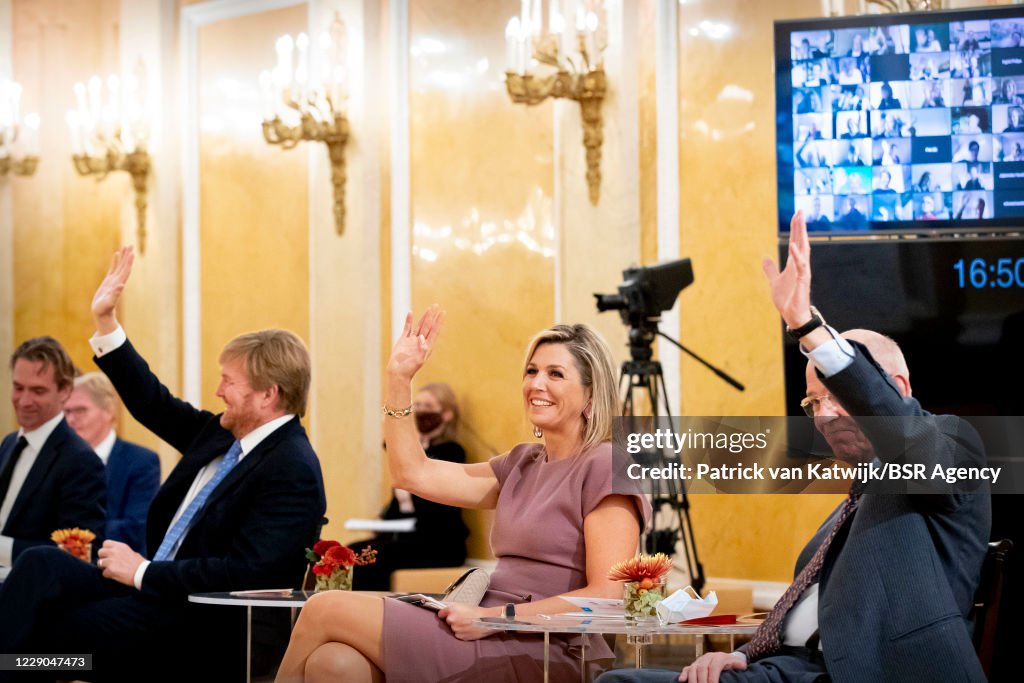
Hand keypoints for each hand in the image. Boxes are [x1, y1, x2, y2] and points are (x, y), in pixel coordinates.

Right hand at [92, 246, 134, 334]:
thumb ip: (115, 295)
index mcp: (119, 284)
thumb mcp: (109, 302)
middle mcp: (118, 281)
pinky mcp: (108, 282)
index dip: (128, 262)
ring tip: (126, 247)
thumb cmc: (104, 310)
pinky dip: (115, 261)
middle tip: (131, 245)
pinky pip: (112, 269)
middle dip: (128, 256)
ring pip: (120, 266)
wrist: (102, 315)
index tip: (132, 253)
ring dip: (123, 257)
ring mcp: (113, 281)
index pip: (125, 271)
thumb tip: (121, 285)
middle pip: (124, 266)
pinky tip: (116, 254)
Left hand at [96, 540, 144, 587]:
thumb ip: (120, 552)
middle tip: (109, 563)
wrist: (143, 572)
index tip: (109, 554)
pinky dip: (108, 575)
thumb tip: (113, 555)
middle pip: (100, 552)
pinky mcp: (110, 570)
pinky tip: (116, 575)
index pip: (105, 543)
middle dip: (103, 558)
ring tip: (112, 569)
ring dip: (104, 567)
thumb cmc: (139, 564)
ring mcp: (111, 560)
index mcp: (120, 546)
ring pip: (99, 563)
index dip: (106, 549)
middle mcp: (114, 551)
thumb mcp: (131, 552)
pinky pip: (104, 573)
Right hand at [385, 305, 443, 381]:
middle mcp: (421, 342)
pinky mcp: (403, 340)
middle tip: (436, 306)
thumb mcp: (419, 360)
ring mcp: (412, 340)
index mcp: (427, 346)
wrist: (398, 373)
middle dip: (432, 316)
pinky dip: (409, 321)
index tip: (443, 313)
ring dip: (424, 317)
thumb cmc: (409, 370)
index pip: (435, 331)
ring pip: (419, 325)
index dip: (439, 322)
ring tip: (428, 309)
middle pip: (428, 326)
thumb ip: (422, 349)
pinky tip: (410, 313)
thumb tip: (422, 337)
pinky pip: (407, 328)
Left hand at [437, 603, 496, 640]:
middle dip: (453, 620)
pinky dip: (462, 632)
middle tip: (462, 618)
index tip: (446, 615)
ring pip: (453, 628)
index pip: (441, 613)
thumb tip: (443, 606)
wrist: (487, 620)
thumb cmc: (476, 611)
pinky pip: (458, 634)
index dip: (444, 614)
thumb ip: (452, 606)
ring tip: (467, 624)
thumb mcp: (463, 605)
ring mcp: (455, 629)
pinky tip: (469, 629)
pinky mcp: (460, 636)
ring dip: (458, 627)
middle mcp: (452, 619)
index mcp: (452, 609)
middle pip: (448, 621)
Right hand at [678, 652, 746, 682]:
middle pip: (702, 669)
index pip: (714, 667)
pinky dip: (684, 674)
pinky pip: (687, 668)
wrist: (723, 656)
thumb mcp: (735, 662)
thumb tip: (742, 666)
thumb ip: (738, 664)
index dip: (712, 678)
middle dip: (702, 681)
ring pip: (693, 669)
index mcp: (718, 657)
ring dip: (693, 680)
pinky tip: (682, 681)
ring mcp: (699, 661)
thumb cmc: (730, 663)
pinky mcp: (694, 664)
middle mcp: (707, 658)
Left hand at [762, 211, 811, 329]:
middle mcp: (800, 265)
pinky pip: (800, 266)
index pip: (795, 242)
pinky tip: (793, 245)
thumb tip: (765, 258)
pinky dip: (797, 255)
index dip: (795, 229)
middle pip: (801, 242)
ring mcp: (802, 272)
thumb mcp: (774, 281)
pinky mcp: (802, 281)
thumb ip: (770, 270)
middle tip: (800, 211)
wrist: (793, 315)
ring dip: (801, 236)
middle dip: (800, 227)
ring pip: (803, 250)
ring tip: (800, 222)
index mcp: (793, 264)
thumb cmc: (787, 299)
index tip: (796, 215)